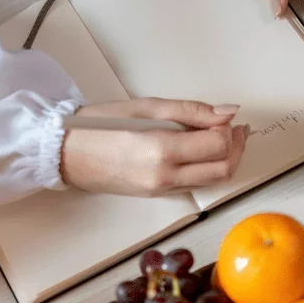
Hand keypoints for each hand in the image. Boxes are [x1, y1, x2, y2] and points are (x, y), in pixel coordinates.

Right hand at [60, 98, 246, 196]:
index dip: (230, 130)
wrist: (66, 155)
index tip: (226, 117)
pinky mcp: (158, 195)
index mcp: (161, 151)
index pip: (217, 145)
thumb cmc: (99, 125)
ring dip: (226, 160)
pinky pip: (195, 184)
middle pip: (223, 169)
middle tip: (236, 128)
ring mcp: (162, 190)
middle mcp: (165, 177)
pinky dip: (208, 168)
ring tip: (223, 137)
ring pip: (213, 181)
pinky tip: (202, 150)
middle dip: (236, 147)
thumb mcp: (146, 107)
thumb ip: (191, 110)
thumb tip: (229, 112)